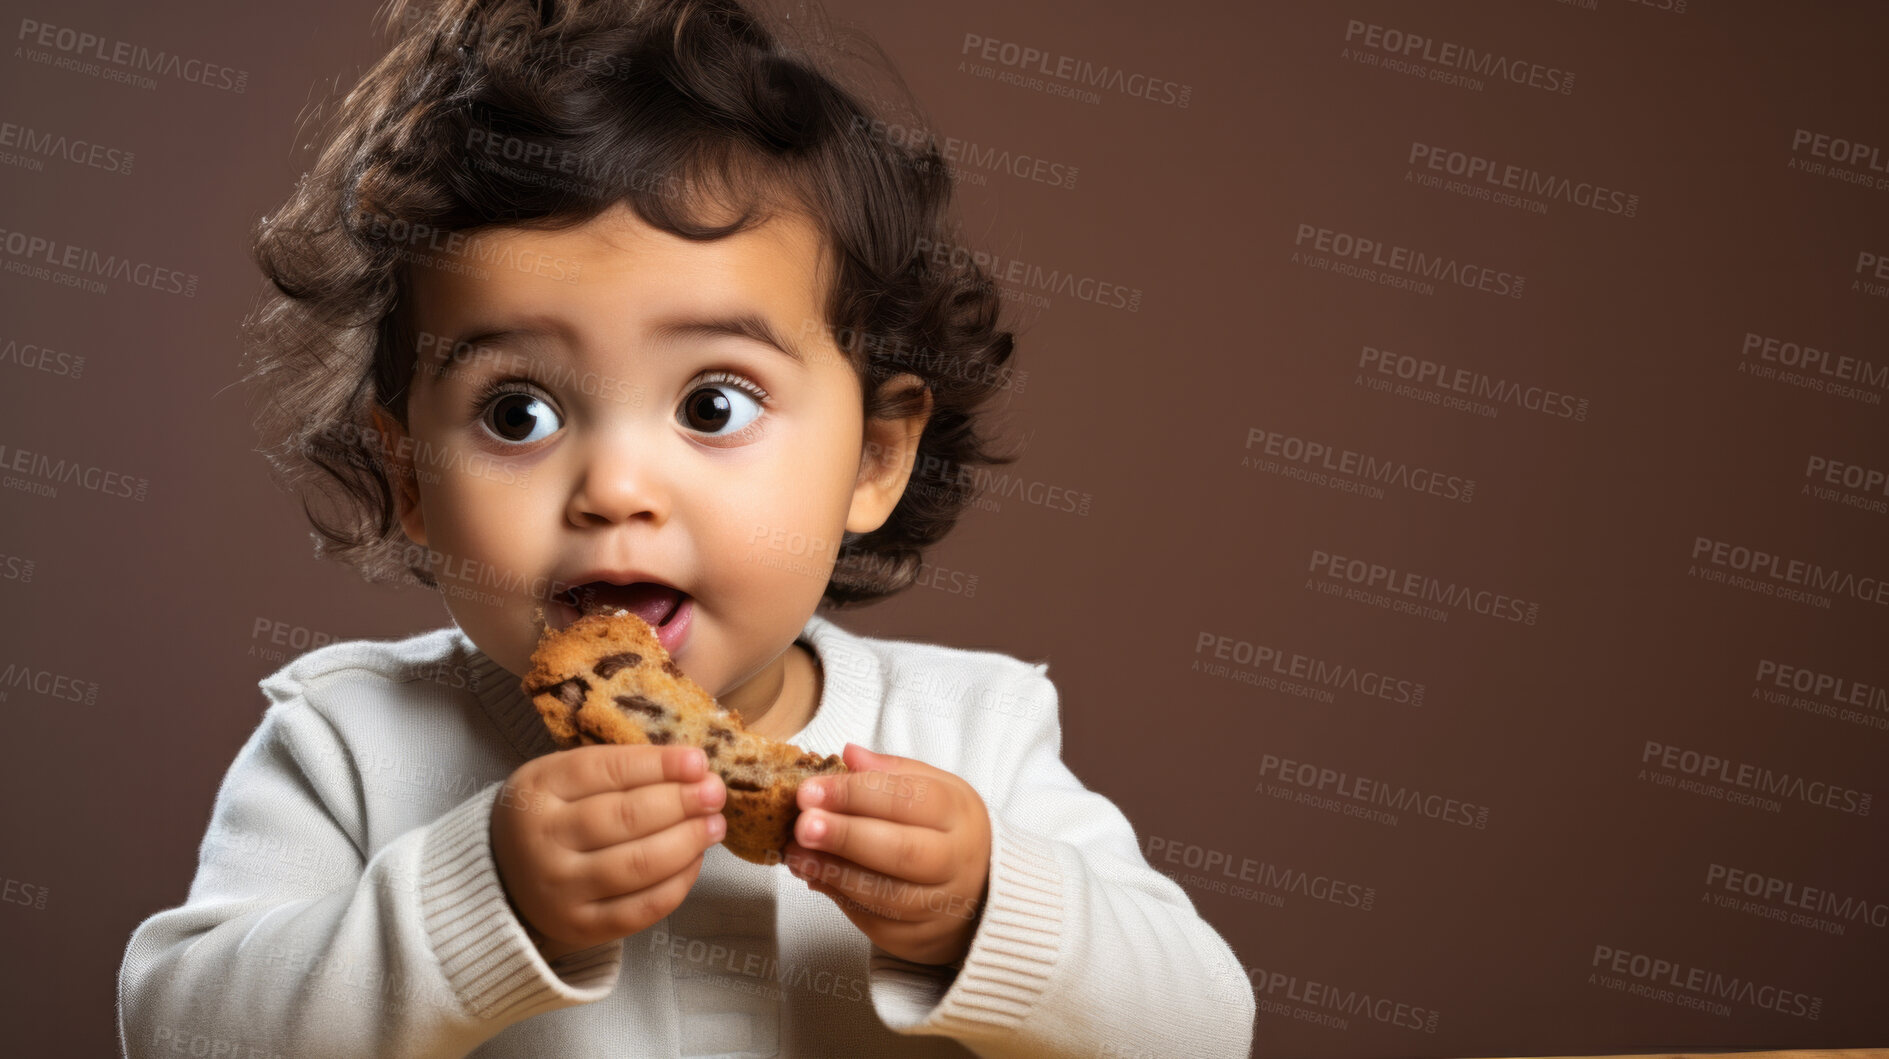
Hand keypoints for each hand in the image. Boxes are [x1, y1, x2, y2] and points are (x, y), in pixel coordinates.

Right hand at [490, 744, 725, 960]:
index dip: (659, 765)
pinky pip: (641, 908)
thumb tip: (694, 768)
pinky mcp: (580, 927)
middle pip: (625, 818)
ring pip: (637, 865)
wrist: (502, 877)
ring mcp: (559, 889)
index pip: (606, 770)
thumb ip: (618, 770)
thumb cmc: (551, 815)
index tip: (699, 761)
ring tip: (715, 825)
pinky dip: (678, 883)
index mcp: (538, 788)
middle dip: (681, 803)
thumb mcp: (563, 778)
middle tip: (716, 793)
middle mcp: (542, 839)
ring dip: (687, 842)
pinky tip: (694, 861)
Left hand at [781, 744, 991, 966]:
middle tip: (802, 825)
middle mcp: (956, 862)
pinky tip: (814, 876)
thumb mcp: (935, 788)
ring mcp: (941, 905)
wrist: (982, 891)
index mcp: (959, 815)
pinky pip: (874, 921)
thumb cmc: (947, 830)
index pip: (910, 800)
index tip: (810, 791)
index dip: (857, 795)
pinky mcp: (918, 938)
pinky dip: (839, 898)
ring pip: (885, 894)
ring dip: (834, 872)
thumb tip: (850, 755)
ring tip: (795, 854)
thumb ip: (891, 772)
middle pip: (901, 852)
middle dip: (846, 837)